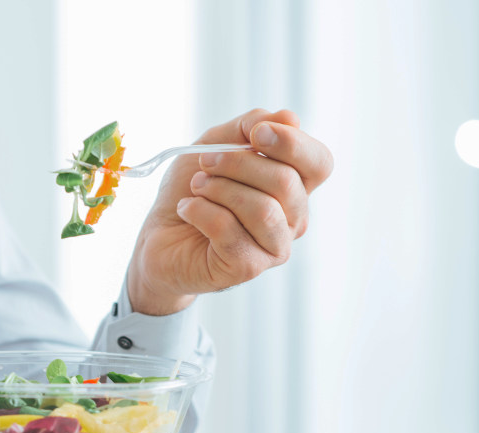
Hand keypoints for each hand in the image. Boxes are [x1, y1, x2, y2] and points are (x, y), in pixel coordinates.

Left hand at [126, 109, 333, 314]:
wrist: (159, 237)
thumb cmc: (192, 190)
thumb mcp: (216, 143)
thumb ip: (250, 126)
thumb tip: (290, 119)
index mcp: (294, 187)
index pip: (319, 163)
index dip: (292, 144)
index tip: (254, 134)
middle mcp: (293, 220)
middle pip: (285, 182)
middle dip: (238, 163)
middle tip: (205, 163)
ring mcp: (273, 247)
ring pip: (262, 209)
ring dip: (218, 189)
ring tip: (196, 188)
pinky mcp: (246, 267)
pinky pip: (229, 230)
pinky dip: (200, 211)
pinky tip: (187, 210)